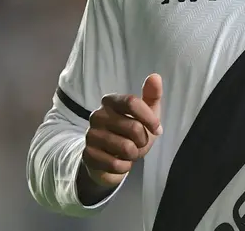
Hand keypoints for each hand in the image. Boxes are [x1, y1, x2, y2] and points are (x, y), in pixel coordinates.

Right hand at [79, 74, 162, 199]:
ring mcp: (90, 135)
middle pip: (133, 127)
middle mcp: (97, 115)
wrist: (111, 159)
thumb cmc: (131, 134)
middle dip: (143, 140)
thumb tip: (155, 76)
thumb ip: (152, 96)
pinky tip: (119, 162)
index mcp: (110, 102)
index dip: (149, 118)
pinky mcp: (87, 155)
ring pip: (126, 147)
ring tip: (129, 152)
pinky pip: (116, 164)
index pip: (131, 102)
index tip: (157, 129)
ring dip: (133, 154)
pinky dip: (124, 167)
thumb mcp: (146, 115)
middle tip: (138, 143)